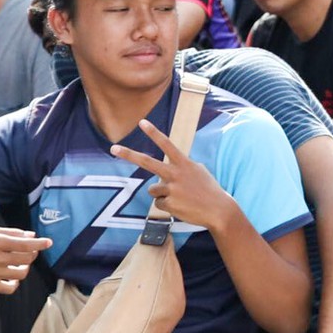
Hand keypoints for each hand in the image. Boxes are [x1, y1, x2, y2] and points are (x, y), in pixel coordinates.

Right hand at [0, 225, 51, 293]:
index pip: (24, 245)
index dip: (39, 244)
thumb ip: (11, 233)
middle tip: (28, 251)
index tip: (48, 243)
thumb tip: (31, 236)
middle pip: (25, 259)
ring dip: (24, 268)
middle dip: (32, 254)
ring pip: (20, 274)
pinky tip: (11, 276)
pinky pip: (9, 288)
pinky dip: (15, 283)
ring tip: (19, 263)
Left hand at [109, 118, 240, 233]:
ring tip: (180, 198)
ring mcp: (171, 189)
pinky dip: (168, 206)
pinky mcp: (169, 203)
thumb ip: (183, 167)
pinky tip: (182, 207)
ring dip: (162, 194)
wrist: (219, 210)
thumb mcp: (199, 172)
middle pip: (147, 162)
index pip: (167, 144)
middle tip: (113, 148)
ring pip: (153, 189)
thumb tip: (168, 170)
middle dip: (129, 154)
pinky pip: (159, 203)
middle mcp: (175, 174)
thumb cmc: (209, 190)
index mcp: (184, 164)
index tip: (142, 122)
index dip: (154, 133)